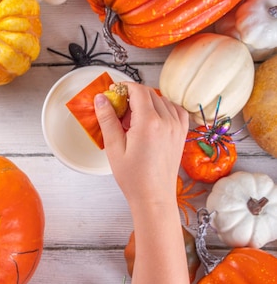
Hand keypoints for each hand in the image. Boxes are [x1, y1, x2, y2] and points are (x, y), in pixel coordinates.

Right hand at [94, 82, 188, 207]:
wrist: (154, 196)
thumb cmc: (133, 177)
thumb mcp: (114, 147)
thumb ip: (107, 119)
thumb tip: (101, 98)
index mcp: (149, 122)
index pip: (138, 90)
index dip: (124, 87)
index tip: (113, 92)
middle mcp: (167, 121)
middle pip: (150, 93)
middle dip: (133, 95)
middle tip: (119, 109)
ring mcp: (177, 127)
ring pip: (162, 100)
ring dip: (147, 102)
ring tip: (133, 119)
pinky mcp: (182, 133)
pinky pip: (175, 110)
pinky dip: (163, 108)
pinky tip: (151, 120)